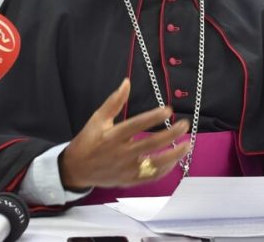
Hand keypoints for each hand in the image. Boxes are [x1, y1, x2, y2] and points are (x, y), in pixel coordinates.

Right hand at [60, 78, 189, 189]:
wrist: (76, 168)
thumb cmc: (88, 140)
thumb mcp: (97, 118)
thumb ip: (114, 101)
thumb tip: (126, 82)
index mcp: (112, 136)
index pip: (137, 125)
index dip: (153, 117)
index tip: (168, 109)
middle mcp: (120, 154)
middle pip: (150, 144)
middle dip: (170, 134)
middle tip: (184, 125)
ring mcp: (126, 169)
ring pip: (154, 164)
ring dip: (173, 154)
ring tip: (187, 144)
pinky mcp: (128, 181)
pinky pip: (150, 177)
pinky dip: (164, 169)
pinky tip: (174, 160)